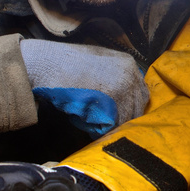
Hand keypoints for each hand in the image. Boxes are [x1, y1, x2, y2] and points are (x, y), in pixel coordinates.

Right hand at [20, 40, 149, 134]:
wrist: (49, 63)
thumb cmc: (67, 63)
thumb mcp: (99, 61)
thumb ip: (114, 76)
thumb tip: (119, 98)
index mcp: (129, 64)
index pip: (141, 91)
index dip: (131, 105)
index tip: (120, 113)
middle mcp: (130, 75)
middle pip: (138, 106)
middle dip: (125, 116)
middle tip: (109, 124)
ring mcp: (123, 89)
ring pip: (127, 117)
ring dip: (114, 124)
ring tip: (98, 127)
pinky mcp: (112, 103)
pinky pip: (114, 124)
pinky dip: (104, 129)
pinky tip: (92, 128)